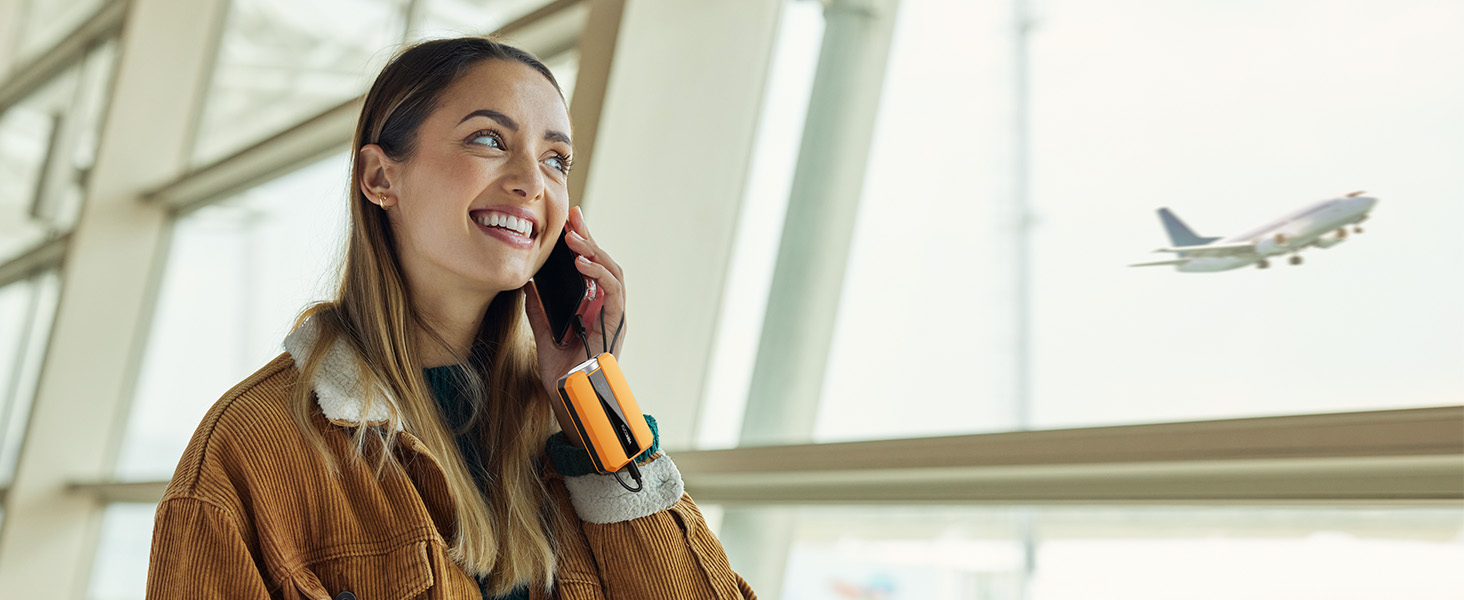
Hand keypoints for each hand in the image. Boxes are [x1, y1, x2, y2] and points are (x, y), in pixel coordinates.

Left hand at [522, 206, 626, 444]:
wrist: (569, 400)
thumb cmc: (561, 373)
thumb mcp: (543, 335)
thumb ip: (540, 309)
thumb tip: (527, 284)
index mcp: (592, 307)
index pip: (590, 267)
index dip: (581, 242)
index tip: (568, 221)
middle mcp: (607, 308)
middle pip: (602, 263)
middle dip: (589, 237)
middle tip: (574, 215)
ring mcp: (614, 315)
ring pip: (612, 272)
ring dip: (595, 251)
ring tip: (574, 237)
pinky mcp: (616, 324)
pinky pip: (614, 292)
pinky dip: (600, 274)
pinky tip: (582, 263)